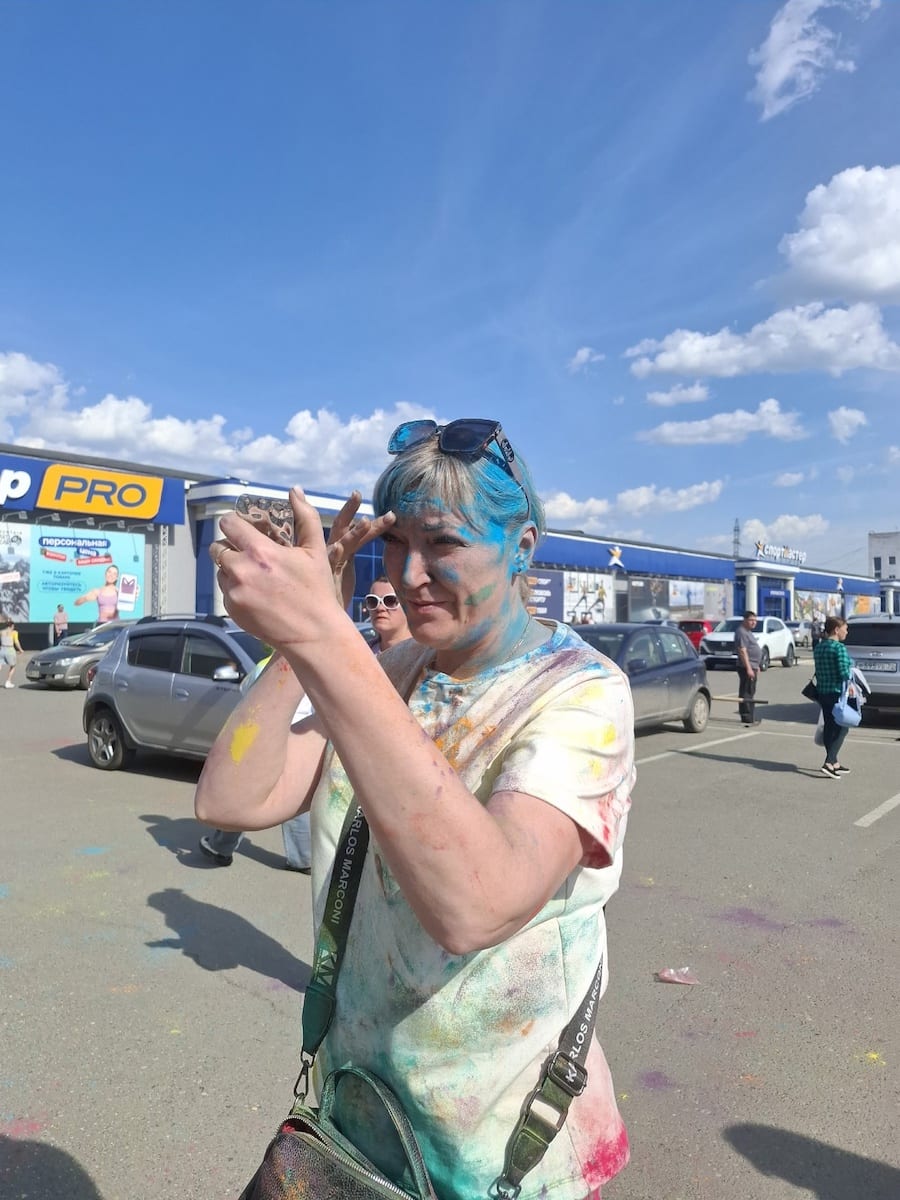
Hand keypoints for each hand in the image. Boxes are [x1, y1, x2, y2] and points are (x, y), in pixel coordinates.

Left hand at [211, 487, 393, 649]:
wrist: (313, 634)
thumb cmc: (317, 591)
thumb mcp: (315, 550)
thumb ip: (305, 516)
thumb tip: (295, 491)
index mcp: (260, 552)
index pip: (228, 524)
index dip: (235, 524)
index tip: (244, 529)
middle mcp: (241, 571)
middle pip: (217, 547)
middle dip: (230, 547)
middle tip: (250, 555)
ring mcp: (234, 593)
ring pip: (220, 570)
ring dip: (232, 569)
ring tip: (257, 577)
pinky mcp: (232, 610)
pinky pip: (225, 592)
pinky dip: (236, 590)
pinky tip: (258, 595)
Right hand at [325, 491, 395, 609]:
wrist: (320, 614)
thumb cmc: (333, 594)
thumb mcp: (344, 572)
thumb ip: (349, 556)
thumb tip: (355, 544)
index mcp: (340, 549)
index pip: (353, 530)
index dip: (370, 522)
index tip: (391, 514)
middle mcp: (333, 551)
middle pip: (342, 525)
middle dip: (349, 508)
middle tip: (357, 492)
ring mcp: (329, 562)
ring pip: (342, 542)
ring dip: (354, 531)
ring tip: (366, 520)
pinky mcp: (326, 575)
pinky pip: (330, 563)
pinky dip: (334, 554)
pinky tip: (338, 548)